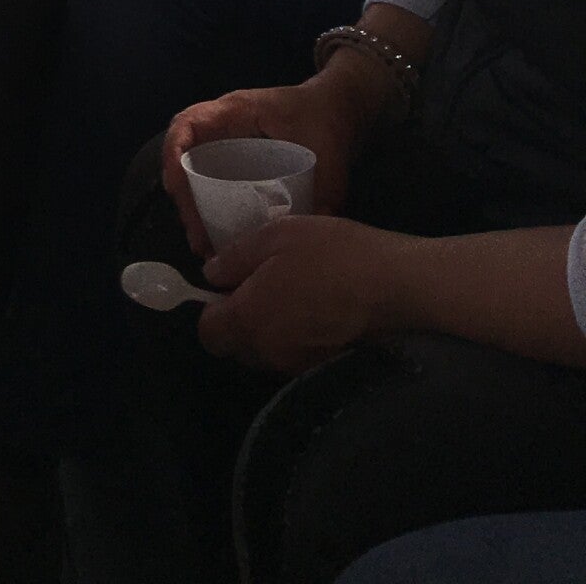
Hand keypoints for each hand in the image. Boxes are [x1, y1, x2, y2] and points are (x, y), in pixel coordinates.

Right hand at [163, 64, 393, 255]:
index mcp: (235, 111)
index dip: (174, 153)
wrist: (339, 109)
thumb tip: (309, 235)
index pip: (188, 124)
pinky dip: (210, 209)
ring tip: (205, 246)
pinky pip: (214, 184)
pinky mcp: (240, 164)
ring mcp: (230, 146)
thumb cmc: (325, 118)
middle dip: (185, 199)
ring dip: (194, 210)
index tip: (176, 189)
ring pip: (196, 175)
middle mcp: (223, 127)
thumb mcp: (326, 152)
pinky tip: (220, 237)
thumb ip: (323, 192)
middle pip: (185, 158)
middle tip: (197, 238)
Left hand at [198, 215, 413, 373]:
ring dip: (266, 332)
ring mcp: (298, 365)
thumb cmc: (330, 254)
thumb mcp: (275, 237)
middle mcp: (269, 352)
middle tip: (259, 286)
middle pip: (236, 348)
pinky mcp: (325, 368)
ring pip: (265, 354)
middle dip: (238, 323)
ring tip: (289, 295)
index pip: (209, 334)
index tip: (228, 287)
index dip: (211, 310)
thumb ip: (236, 257)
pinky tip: (314, 310)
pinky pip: (293, 357)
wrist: (395, 286)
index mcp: (249, 320)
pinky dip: (294, 339)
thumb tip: (211, 275)